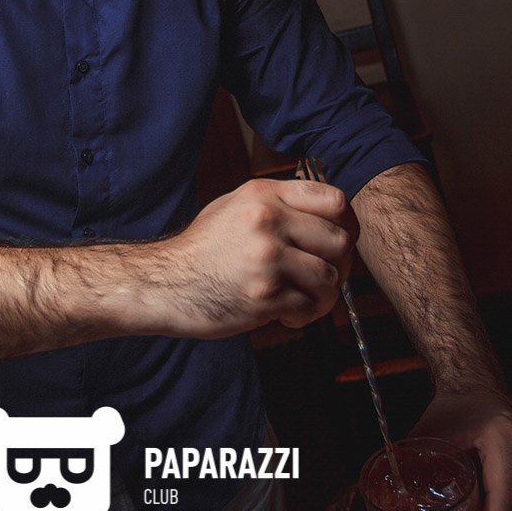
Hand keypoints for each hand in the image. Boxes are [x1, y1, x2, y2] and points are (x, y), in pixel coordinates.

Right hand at [153, 178, 357, 337]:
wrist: (164, 284)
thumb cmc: (202, 250)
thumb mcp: (235, 207)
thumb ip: (278, 203)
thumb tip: (329, 213)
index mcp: (264, 195)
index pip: (334, 200)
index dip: (346, 223)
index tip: (339, 241)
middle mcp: (267, 221)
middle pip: (339, 241)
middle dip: (339, 264)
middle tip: (324, 277)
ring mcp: (266, 258)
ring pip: (330, 277)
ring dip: (323, 295)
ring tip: (302, 299)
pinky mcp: (264, 295)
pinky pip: (309, 307)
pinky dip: (303, 315)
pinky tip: (283, 313)